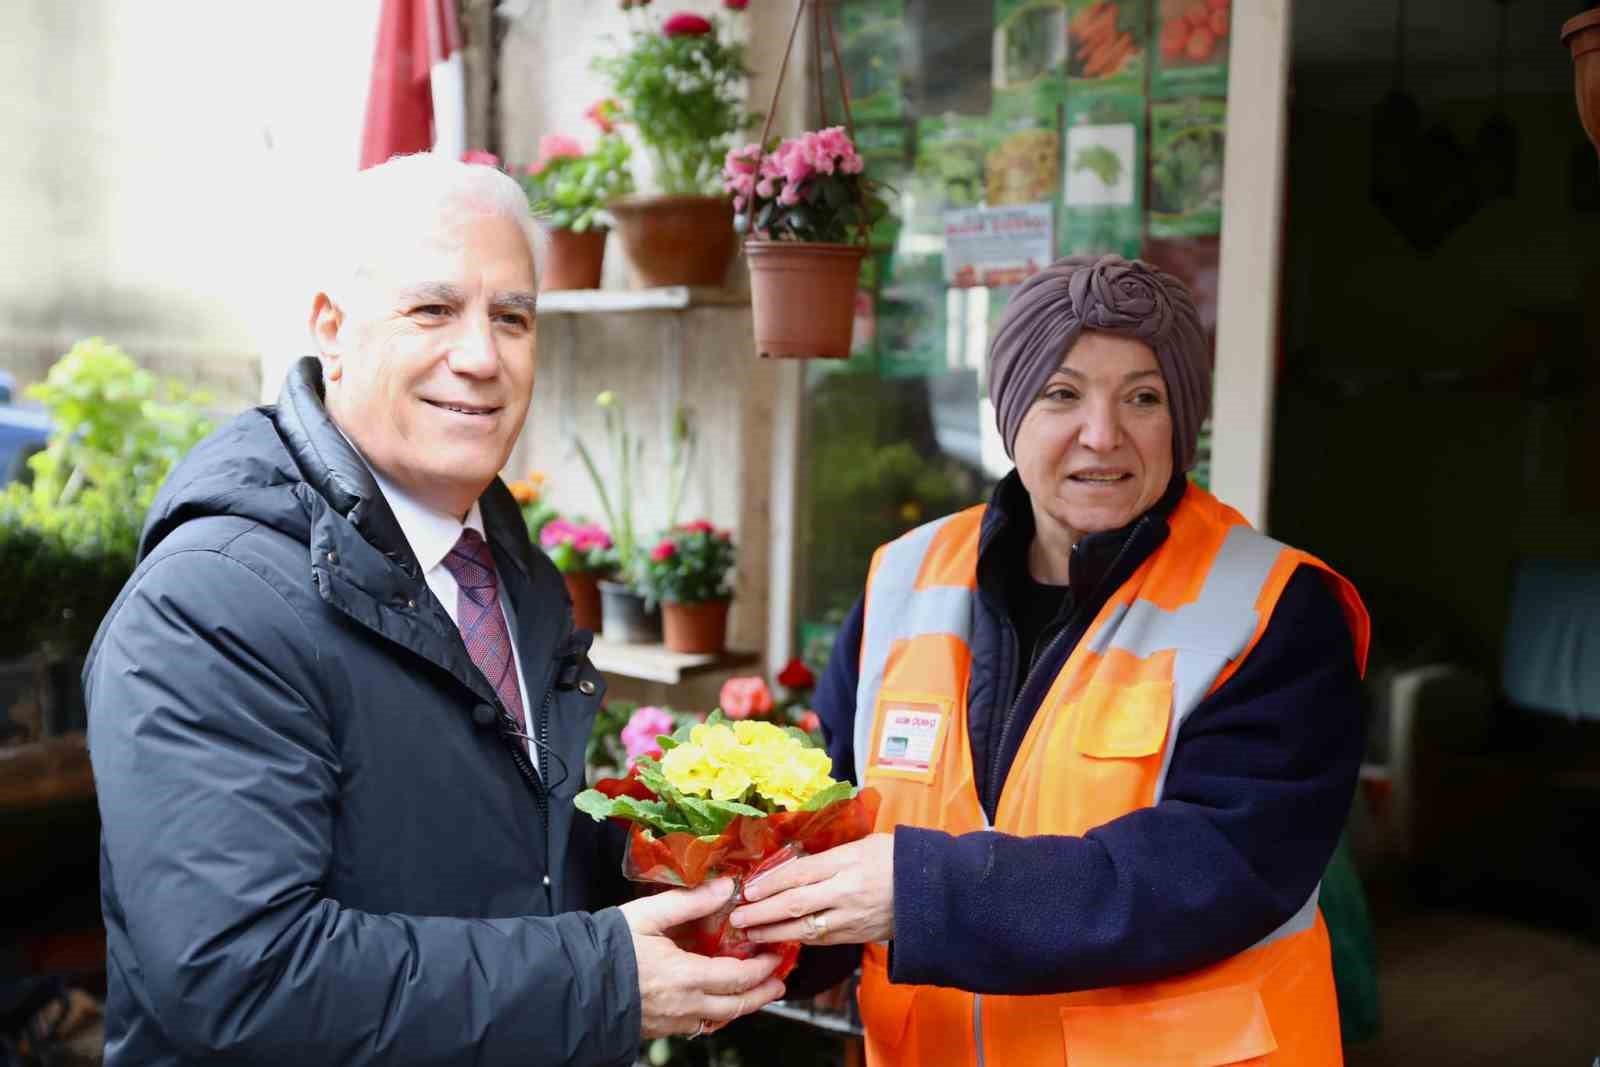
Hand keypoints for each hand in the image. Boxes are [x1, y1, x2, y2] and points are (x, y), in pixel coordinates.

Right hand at [620, 878, 787, 1039]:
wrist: (574, 983)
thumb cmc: (609, 947)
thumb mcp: (649, 914)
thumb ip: (691, 901)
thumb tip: (726, 887)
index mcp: (687, 976)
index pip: (739, 976)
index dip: (763, 967)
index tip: (775, 954)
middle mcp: (685, 1005)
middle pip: (737, 1005)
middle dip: (763, 993)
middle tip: (779, 982)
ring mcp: (673, 1021)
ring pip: (719, 1020)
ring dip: (742, 1006)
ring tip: (755, 994)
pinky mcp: (659, 1029)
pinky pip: (698, 1027)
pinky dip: (716, 1015)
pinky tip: (717, 1005)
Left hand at [728, 832, 894, 945]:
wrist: (931, 890)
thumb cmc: (896, 858)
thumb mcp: (862, 844)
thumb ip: (829, 855)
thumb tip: (794, 862)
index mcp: (846, 861)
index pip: (798, 873)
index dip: (769, 882)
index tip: (747, 889)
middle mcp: (845, 891)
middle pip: (794, 903)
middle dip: (761, 912)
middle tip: (737, 917)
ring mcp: (850, 916)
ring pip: (803, 928)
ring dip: (773, 932)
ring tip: (750, 933)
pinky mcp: (856, 935)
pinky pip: (820, 939)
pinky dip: (797, 940)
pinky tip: (779, 940)